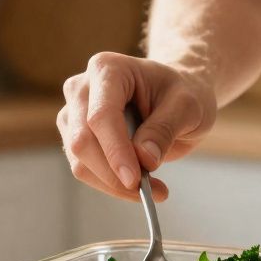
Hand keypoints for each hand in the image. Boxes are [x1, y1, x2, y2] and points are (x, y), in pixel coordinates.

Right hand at [57, 52, 216, 201]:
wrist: (171, 96)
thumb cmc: (179, 94)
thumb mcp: (187, 106)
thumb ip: (165, 129)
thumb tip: (144, 159)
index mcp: (107, 69)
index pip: (101, 115)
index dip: (115, 150)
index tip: (135, 179)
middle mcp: (81, 88)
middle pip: (83, 141)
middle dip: (114, 174)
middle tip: (152, 191)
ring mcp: (73, 113)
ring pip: (79, 161)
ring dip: (114, 184)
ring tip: (154, 189)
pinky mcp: (74, 137)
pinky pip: (84, 170)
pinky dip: (111, 185)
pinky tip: (139, 185)